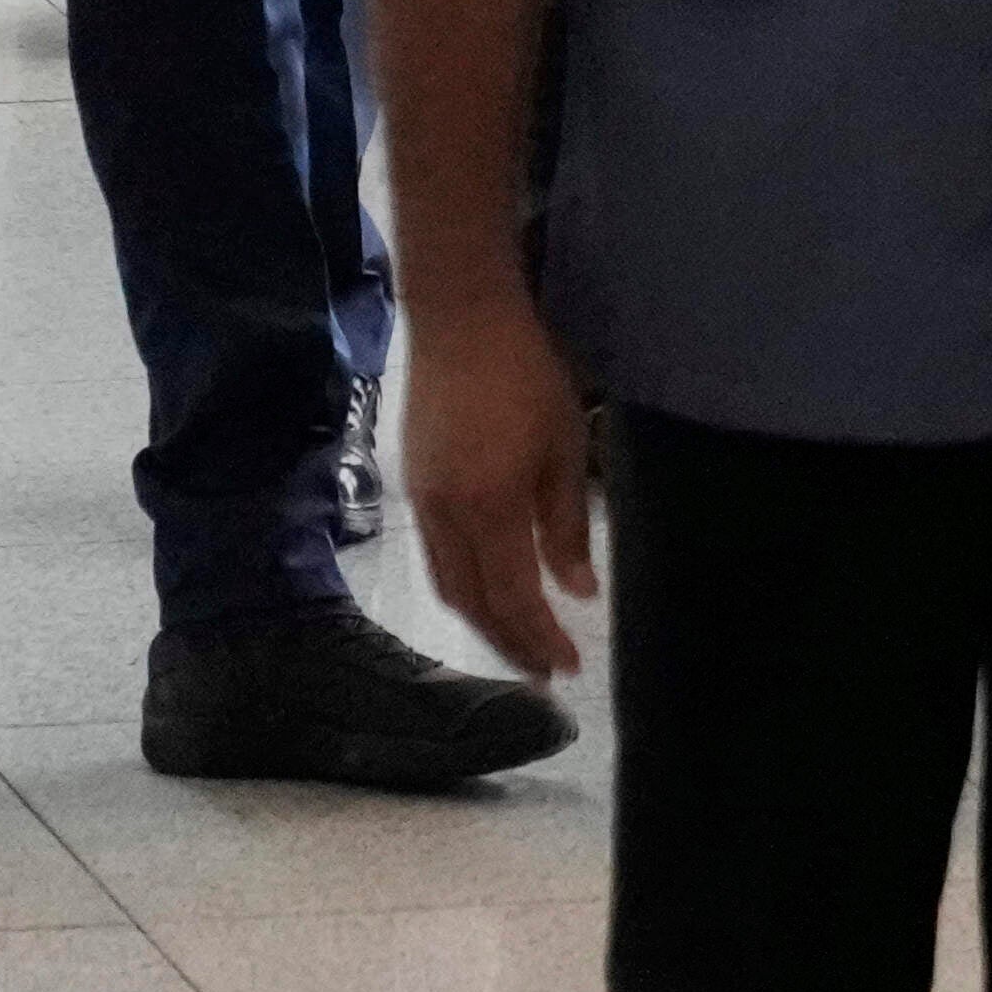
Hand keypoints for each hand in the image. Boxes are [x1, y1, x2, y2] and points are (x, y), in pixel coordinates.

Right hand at [405, 293, 604, 680]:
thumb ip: (567, 526)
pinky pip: (435, 557)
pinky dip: (464, 587)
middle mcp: (446, 516)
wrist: (459, 319)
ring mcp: (422, 502)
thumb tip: (577, 592)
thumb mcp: (564, 446)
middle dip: (509, 643)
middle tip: (544, 673)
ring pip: (448, 584)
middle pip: (473, 603)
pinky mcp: (414, 485)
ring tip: (518, 643)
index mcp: (489, 508)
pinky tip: (489, 589)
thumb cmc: (526, 375)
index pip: (514, 597)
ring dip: (482, 621)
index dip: (540, 638)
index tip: (569, 667)